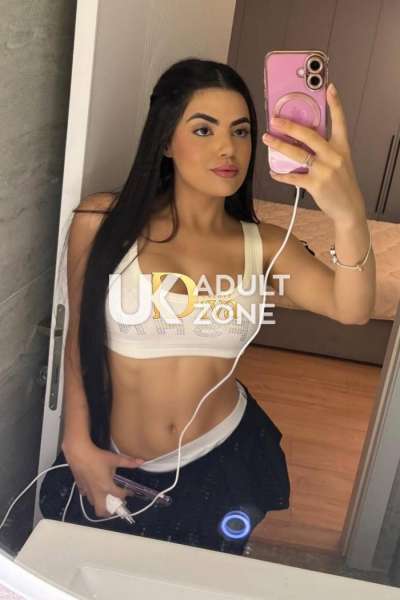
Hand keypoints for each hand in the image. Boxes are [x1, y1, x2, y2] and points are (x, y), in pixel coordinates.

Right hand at [63, 441, 143, 517]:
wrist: (79, 453)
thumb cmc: (98, 457)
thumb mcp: (115, 459)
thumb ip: (128, 462)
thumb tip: (141, 461)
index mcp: (107, 487)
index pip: (119, 495)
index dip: (126, 494)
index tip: (130, 492)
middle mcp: (97, 492)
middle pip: (102, 511)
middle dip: (109, 512)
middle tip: (114, 505)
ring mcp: (87, 490)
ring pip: (93, 504)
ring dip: (100, 503)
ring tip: (105, 497)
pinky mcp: (80, 486)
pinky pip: (86, 495)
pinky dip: (90, 494)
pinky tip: (93, 487)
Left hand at [262, 82, 366, 226]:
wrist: (349, 208)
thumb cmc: (342, 184)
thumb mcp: (341, 162)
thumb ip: (326, 150)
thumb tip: (303, 140)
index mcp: (342, 147)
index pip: (340, 121)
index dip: (335, 104)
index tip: (329, 87)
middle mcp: (333, 156)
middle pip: (309, 135)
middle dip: (290, 126)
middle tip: (275, 119)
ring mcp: (324, 170)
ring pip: (297, 154)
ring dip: (279, 146)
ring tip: (267, 139)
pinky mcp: (315, 184)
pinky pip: (293, 177)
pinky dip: (281, 174)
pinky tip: (273, 171)